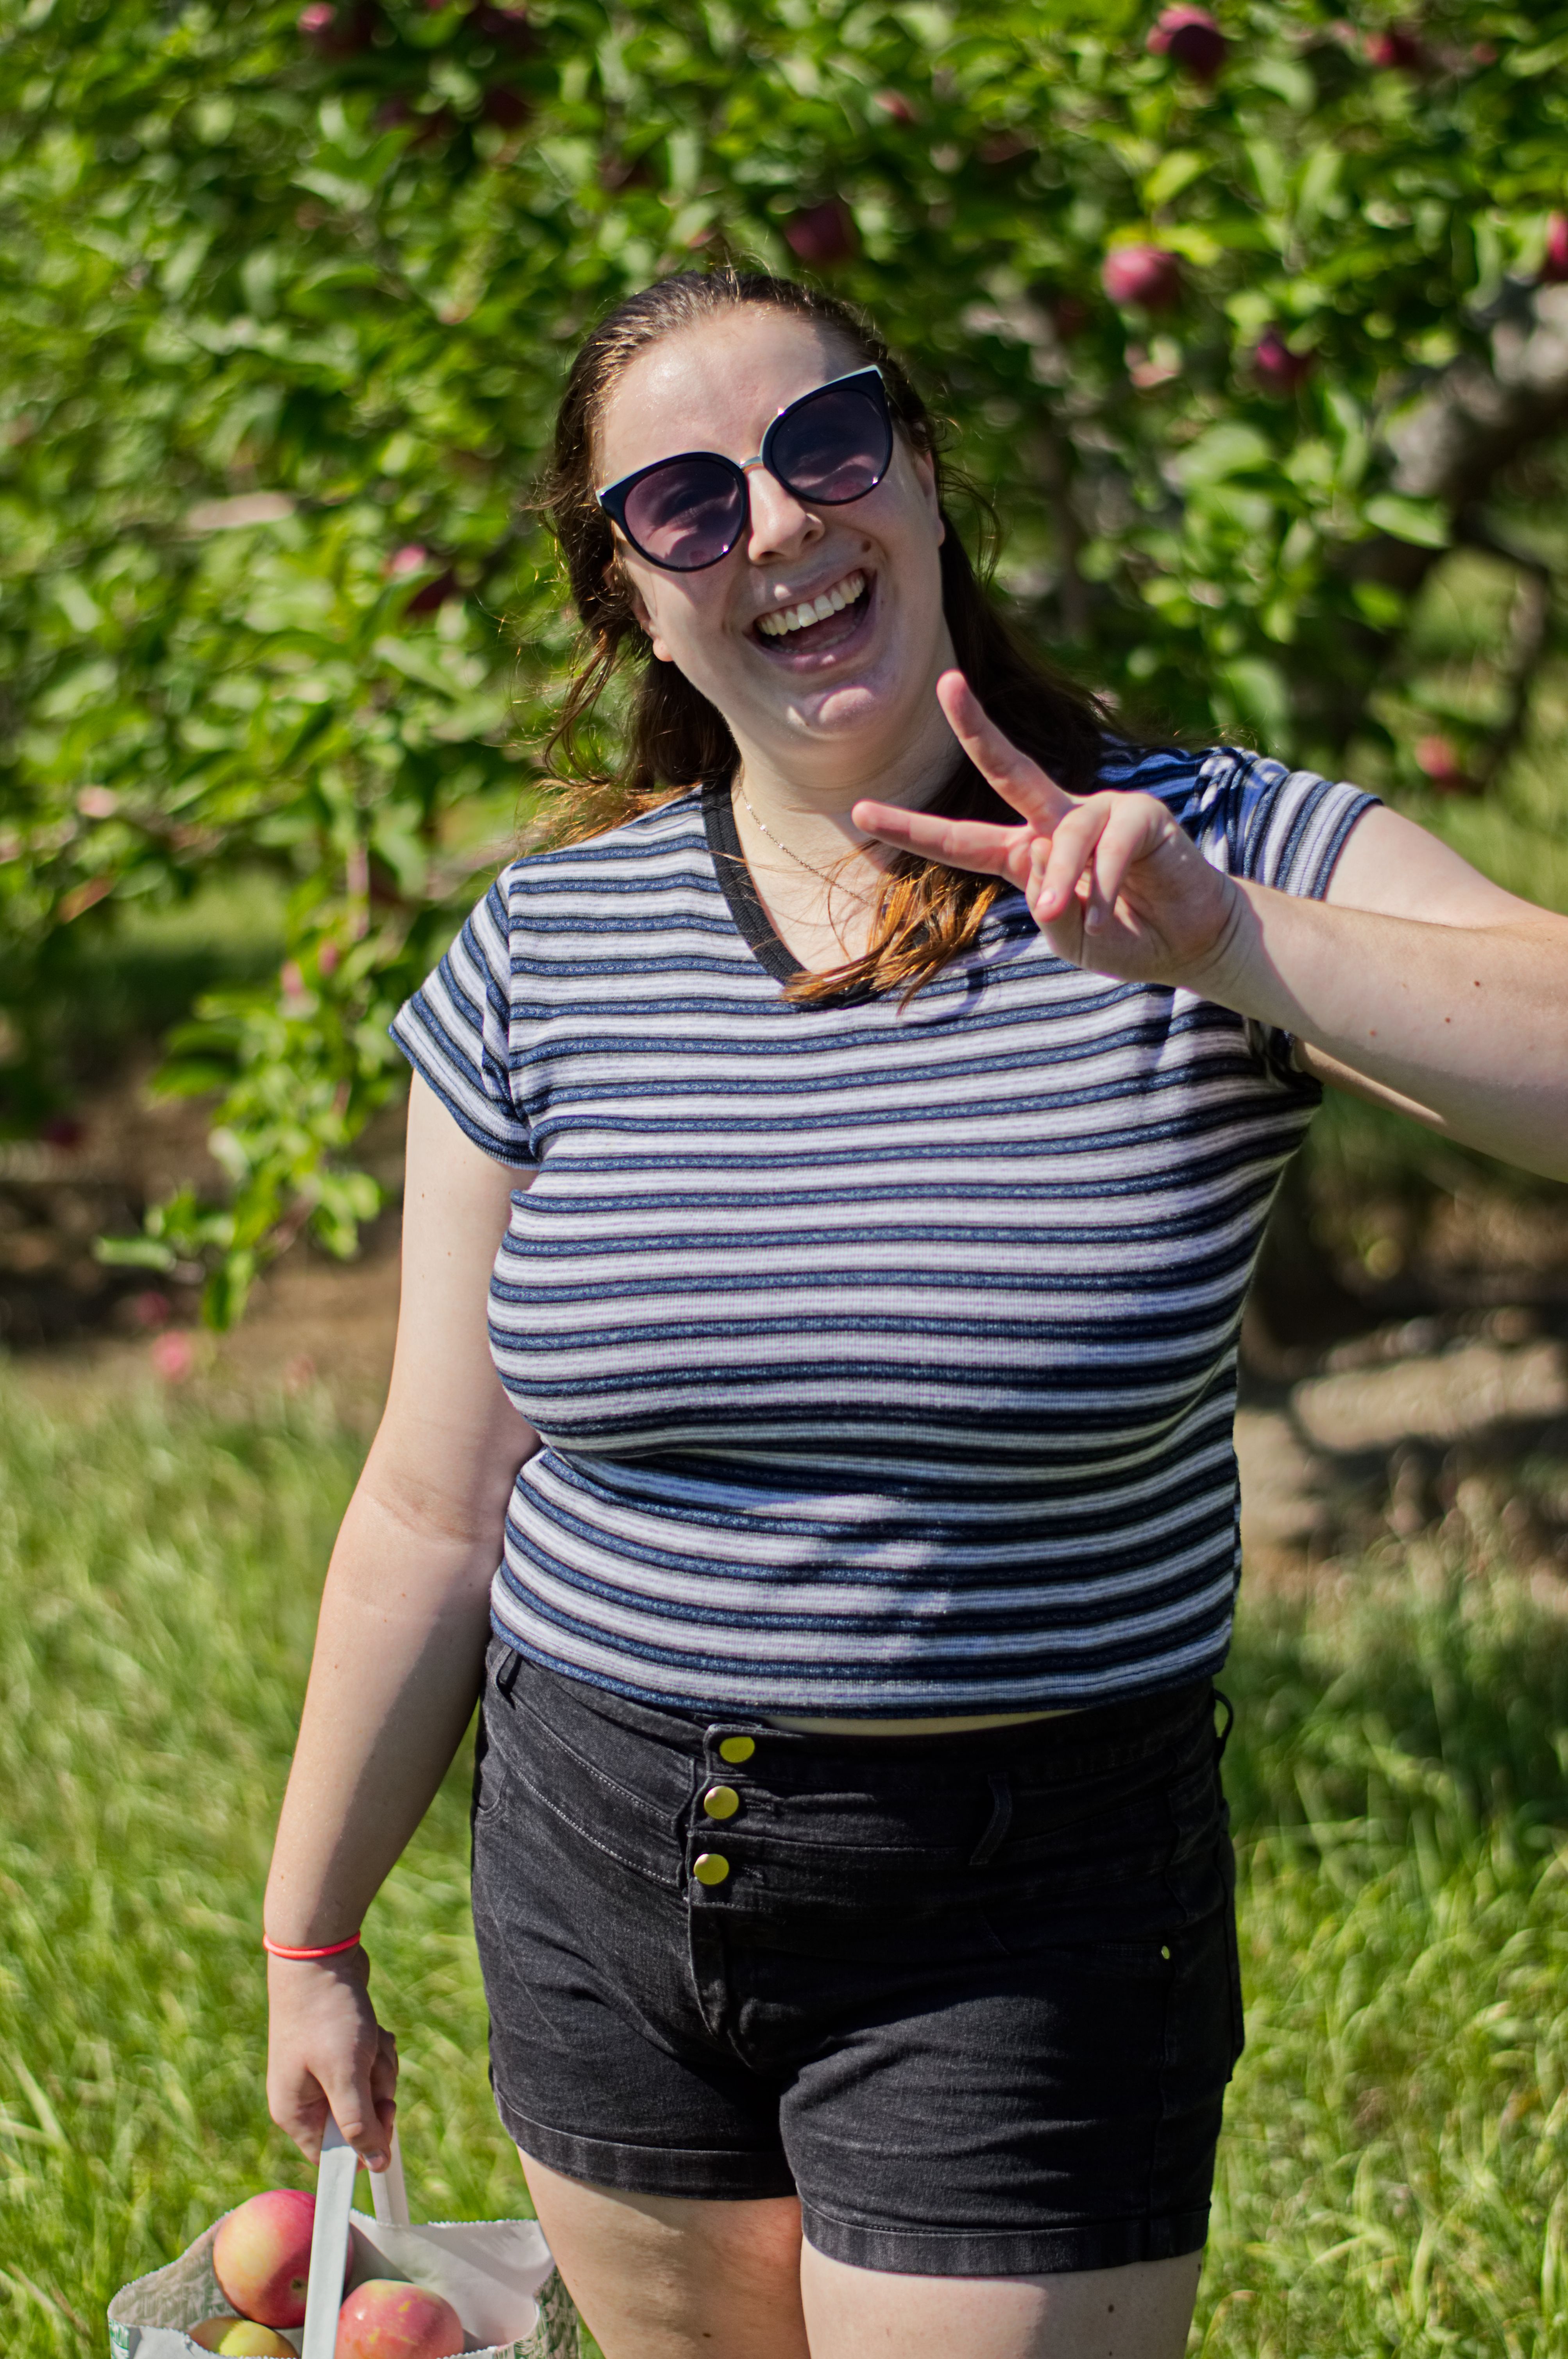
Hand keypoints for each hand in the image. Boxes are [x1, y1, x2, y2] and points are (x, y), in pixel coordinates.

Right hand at [266, 1944, 397, 2170]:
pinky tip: (373, 2028)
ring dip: (379, 2065)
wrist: (320, 1955)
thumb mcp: (345, 2075)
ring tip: (369, 2038)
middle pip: (359, 2120)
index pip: (334, 2155)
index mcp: (295, 2113)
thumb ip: (359, 2124)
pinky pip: (370, 2064)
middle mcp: (305, 2097)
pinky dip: (378, 2047)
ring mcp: (322, 2071)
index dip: (365, 2142)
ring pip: (370, 2089)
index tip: (384, 2113)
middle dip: (376, 2090)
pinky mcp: (340, 2049)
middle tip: (370, 2063)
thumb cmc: (327, 2016)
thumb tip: (376, 2165)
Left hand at [853, 671, 1239, 990]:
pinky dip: (1105, 884)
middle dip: (974, 726)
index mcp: (1026, 851)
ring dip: (1063, 879)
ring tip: (1074, 916)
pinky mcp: (1143, 814)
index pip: (961, 840)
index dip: (912, 827)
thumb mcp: (1071, 937)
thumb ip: (1050, 912)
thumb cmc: (1123, 936)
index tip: (859, 812)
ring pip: (1062, 836)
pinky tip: (1114, 911)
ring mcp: (1101, 811)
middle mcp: (1057, 819)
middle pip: (1008, 767)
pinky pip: (1109, 846)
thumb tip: (1049, 872)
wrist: (1189, 941)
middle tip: (945, 684)